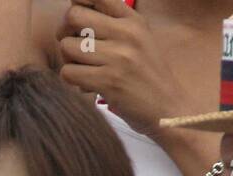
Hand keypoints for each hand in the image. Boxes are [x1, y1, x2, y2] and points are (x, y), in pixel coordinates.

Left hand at [55, 0, 190, 137]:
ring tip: (82, 69)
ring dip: (68, 60)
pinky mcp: (108, 81)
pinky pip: (69, 72)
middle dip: (64, 32)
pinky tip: (86, 83)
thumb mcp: (139, 39)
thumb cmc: (148, 75)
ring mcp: (118, 57)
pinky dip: (72, 79)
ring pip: (67, 46)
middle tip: (72, 47)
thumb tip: (74, 13)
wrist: (168, 108)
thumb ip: (114, 23)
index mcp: (133, 19)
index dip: (77, 4)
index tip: (78, 22)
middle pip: (73, 16)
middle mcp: (126, 33)